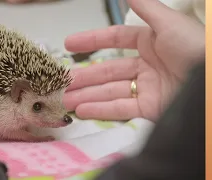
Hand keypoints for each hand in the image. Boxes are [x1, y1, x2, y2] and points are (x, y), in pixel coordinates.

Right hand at [63, 0, 204, 121]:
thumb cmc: (196, 48)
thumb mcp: (168, 23)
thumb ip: (146, 7)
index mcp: (149, 42)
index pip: (114, 40)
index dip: (91, 41)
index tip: (69, 44)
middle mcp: (145, 66)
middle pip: (107, 71)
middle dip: (84, 77)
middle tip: (63, 82)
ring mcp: (146, 88)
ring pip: (110, 92)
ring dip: (87, 96)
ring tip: (65, 100)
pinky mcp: (149, 109)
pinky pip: (121, 109)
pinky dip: (101, 110)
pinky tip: (82, 110)